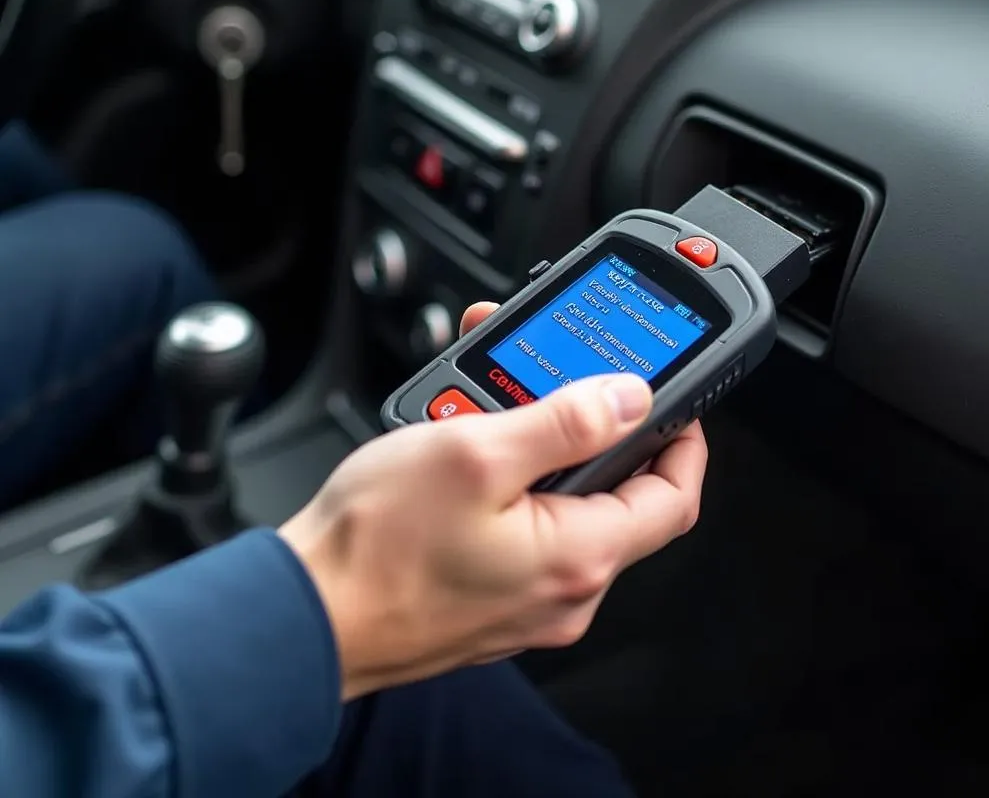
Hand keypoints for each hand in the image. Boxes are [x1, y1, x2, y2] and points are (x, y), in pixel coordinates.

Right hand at [279, 302, 707, 700]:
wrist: (303, 612)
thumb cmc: (376, 546)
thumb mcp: (478, 452)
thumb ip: (566, 421)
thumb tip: (630, 399)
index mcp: (579, 555)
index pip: (674, 495)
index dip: (682, 438)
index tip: (670, 398)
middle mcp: (564, 590)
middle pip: (616, 494)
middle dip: (590, 423)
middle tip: (556, 378)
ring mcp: (525, 599)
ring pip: (562, 504)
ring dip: (540, 445)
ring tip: (491, 402)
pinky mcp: (490, 597)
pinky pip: (523, 528)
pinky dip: (510, 481)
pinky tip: (469, 447)